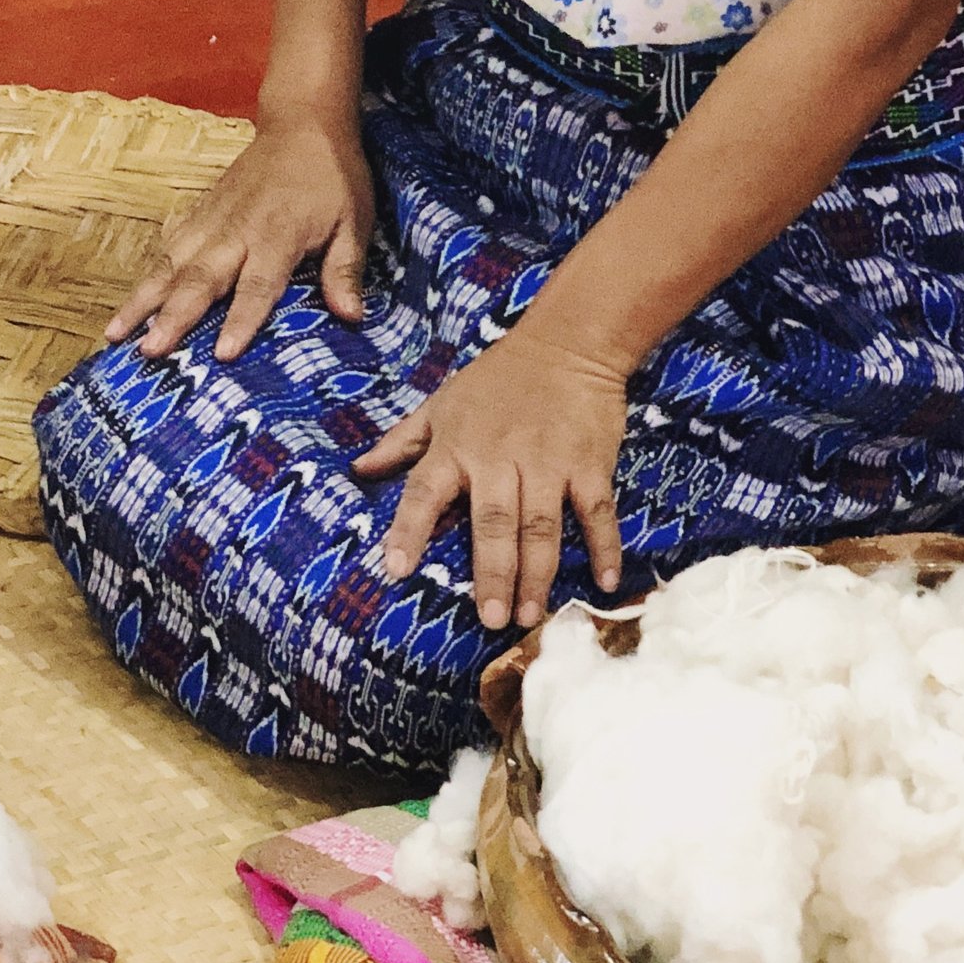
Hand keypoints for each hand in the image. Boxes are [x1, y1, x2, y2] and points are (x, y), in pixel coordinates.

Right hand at [106, 107, 375, 361]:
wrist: (302, 122)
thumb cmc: (333, 175)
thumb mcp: (354, 219)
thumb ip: (345, 268)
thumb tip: (353, 317)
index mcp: (279, 234)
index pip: (259, 284)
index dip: (242, 319)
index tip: (223, 353)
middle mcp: (238, 229)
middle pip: (201, 278)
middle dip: (173, 316)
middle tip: (149, 351)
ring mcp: (213, 219)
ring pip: (171, 263)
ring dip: (144, 300)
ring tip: (116, 333)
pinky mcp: (200, 211)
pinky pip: (168, 246)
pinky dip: (148, 274)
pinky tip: (130, 303)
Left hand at [356, 326, 628, 629]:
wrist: (567, 343)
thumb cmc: (496, 379)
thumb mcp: (441, 404)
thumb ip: (401, 441)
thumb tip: (358, 469)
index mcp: (456, 446)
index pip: (424, 492)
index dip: (408, 530)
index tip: (397, 569)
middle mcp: (498, 458)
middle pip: (493, 522)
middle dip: (492, 573)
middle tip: (490, 619)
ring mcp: (548, 462)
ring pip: (541, 526)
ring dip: (536, 573)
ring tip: (530, 615)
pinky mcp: (590, 464)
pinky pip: (596, 512)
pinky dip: (604, 547)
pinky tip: (605, 583)